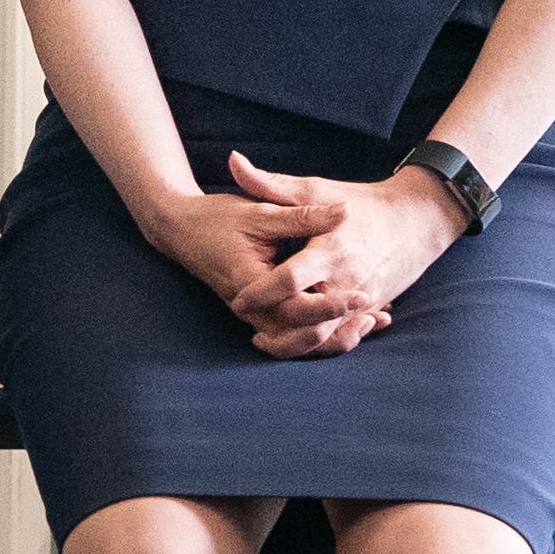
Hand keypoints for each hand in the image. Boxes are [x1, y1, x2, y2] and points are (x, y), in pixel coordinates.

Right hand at [132, 172, 363, 357]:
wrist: (180, 231)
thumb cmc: (216, 219)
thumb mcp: (260, 213)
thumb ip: (303, 216)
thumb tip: (344, 212)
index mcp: (249, 282)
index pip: (295, 307)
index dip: (331, 305)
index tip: (362, 296)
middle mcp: (250, 306)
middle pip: (299, 334)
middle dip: (339, 327)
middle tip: (374, 311)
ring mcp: (254, 313)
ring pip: (297, 341)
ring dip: (334, 336)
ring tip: (371, 322)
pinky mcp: (260, 313)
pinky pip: (293, 333)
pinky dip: (324, 332)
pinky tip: (356, 321)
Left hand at [214, 153, 466, 358]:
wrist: (418, 220)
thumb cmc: (361, 203)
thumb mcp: (315, 189)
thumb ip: (271, 183)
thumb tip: (232, 161)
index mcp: (330, 251)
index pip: (290, 280)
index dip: (261, 293)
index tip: (236, 299)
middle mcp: (348, 280)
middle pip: (308, 318)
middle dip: (278, 330)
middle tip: (248, 329)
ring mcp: (362, 298)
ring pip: (327, 335)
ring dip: (296, 344)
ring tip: (265, 342)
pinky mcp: (371, 308)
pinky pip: (344, 334)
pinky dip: (321, 342)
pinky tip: (294, 342)